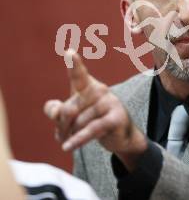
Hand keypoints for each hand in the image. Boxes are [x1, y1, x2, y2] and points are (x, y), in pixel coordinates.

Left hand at [44, 50, 146, 170]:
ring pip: (78, 122)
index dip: (73, 65)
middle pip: (68, 110)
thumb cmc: (93, 120)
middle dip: (62, 126)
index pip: (78, 75)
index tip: (69, 52)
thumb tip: (56, 112)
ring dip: (72, 135)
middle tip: (66, 133)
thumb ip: (56, 111)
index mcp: (87, 86)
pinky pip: (91, 130)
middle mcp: (99, 90)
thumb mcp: (71, 116)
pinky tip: (68, 146)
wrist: (121, 135)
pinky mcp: (115, 118)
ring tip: (76, 139)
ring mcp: (109, 103)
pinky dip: (78, 140)